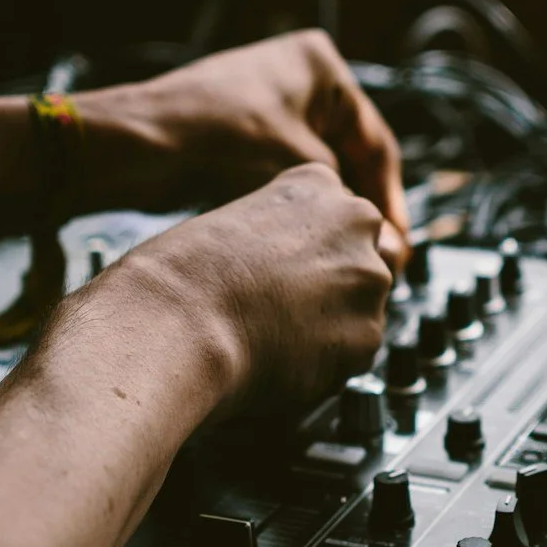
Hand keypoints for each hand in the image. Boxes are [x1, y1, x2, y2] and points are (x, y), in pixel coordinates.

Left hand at [82, 31, 408, 257]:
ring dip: (330, 215)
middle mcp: (299, 82)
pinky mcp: (243, 142)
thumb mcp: (298, 166)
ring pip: (319, 177)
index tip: (399, 244)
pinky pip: (286, 183)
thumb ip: (348, 202)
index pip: (375, 143)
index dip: (390, 199)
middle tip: (377, 258)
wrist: (129, 147)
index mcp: (321, 67)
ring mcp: (269, 112)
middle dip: (360, 209)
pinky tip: (306, 248)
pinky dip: (298, 213)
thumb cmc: (213, 137)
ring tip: (344, 259)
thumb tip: (390, 244)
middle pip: (350, 159)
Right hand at [136, 162, 393, 408]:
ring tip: (276, 333)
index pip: (339, 220)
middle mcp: (357, 222)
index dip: (309, 253)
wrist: (178, 324)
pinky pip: (355, 353)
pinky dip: (328, 364)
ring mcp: (367, 279)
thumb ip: (279, 231)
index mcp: (320, 182)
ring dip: (331, 325)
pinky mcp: (367, 335)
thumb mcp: (234, 218)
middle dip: (330, 287)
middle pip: (359, 261)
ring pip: (361, 309)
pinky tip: (285, 358)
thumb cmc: (183, 273)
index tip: (285, 270)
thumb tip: (290, 264)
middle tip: (280, 307)